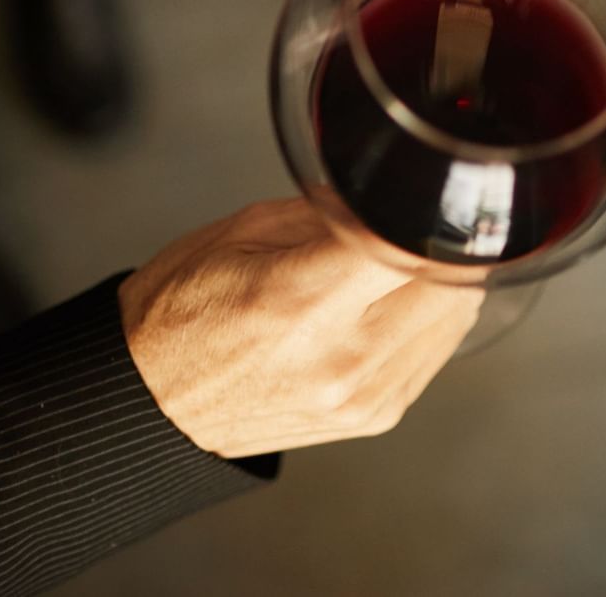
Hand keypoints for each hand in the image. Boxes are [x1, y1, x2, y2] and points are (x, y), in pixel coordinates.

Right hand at [118, 197, 480, 457]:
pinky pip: (438, 351)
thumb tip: (396, 192)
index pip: (410, 242)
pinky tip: (386, 309)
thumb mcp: (242, 231)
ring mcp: (362, 395)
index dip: (428, 210)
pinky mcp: (376, 416)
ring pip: (456, 314)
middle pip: (449, 279)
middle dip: (434, 242)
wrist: (149, 405)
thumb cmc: (181, 313)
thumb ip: (331, 211)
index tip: (427, 190)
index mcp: (299, 299)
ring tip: (386, 271)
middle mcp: (339, 357)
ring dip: (437, 281)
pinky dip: (427, 320)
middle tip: (403, 226)